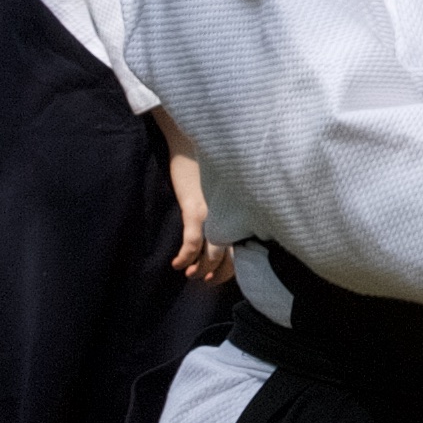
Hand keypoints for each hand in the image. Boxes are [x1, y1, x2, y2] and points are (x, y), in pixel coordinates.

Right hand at [159, 115, 234, 282]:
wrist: (192, 142)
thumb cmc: (210, 163)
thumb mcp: (228, 188)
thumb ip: (232, 207)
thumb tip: (229, 227)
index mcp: (243, 211)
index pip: (245, 247)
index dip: (235, 266)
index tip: (222, 274)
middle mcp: (234, 215)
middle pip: (232, 256)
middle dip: (219, 274)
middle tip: (206, 280)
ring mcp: (215, 214)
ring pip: (213, 254)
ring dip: (201, 270)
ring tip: (191, 275)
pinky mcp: (195, 210)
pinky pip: (192, 244)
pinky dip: (185, 258)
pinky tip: (177, 265)